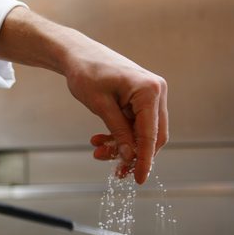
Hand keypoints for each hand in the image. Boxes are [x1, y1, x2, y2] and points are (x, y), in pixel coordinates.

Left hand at [0, 7, 167, 183]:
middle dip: (133, 155)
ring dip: (123, 146)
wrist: (77, 54)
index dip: (145, 160)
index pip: (151, 135)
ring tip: (98, 152)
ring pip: (143, 132)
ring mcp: (150, 95)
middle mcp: (156, 92)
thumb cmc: (86, 74)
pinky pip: (135, 124)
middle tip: (115, 171)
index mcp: (149, 91)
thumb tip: (129, 156)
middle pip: (152, 136)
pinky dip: (120, 135)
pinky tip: (100, 141)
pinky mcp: (140, 98)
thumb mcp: (100, 106)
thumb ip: (117, 132)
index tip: (139, 180)